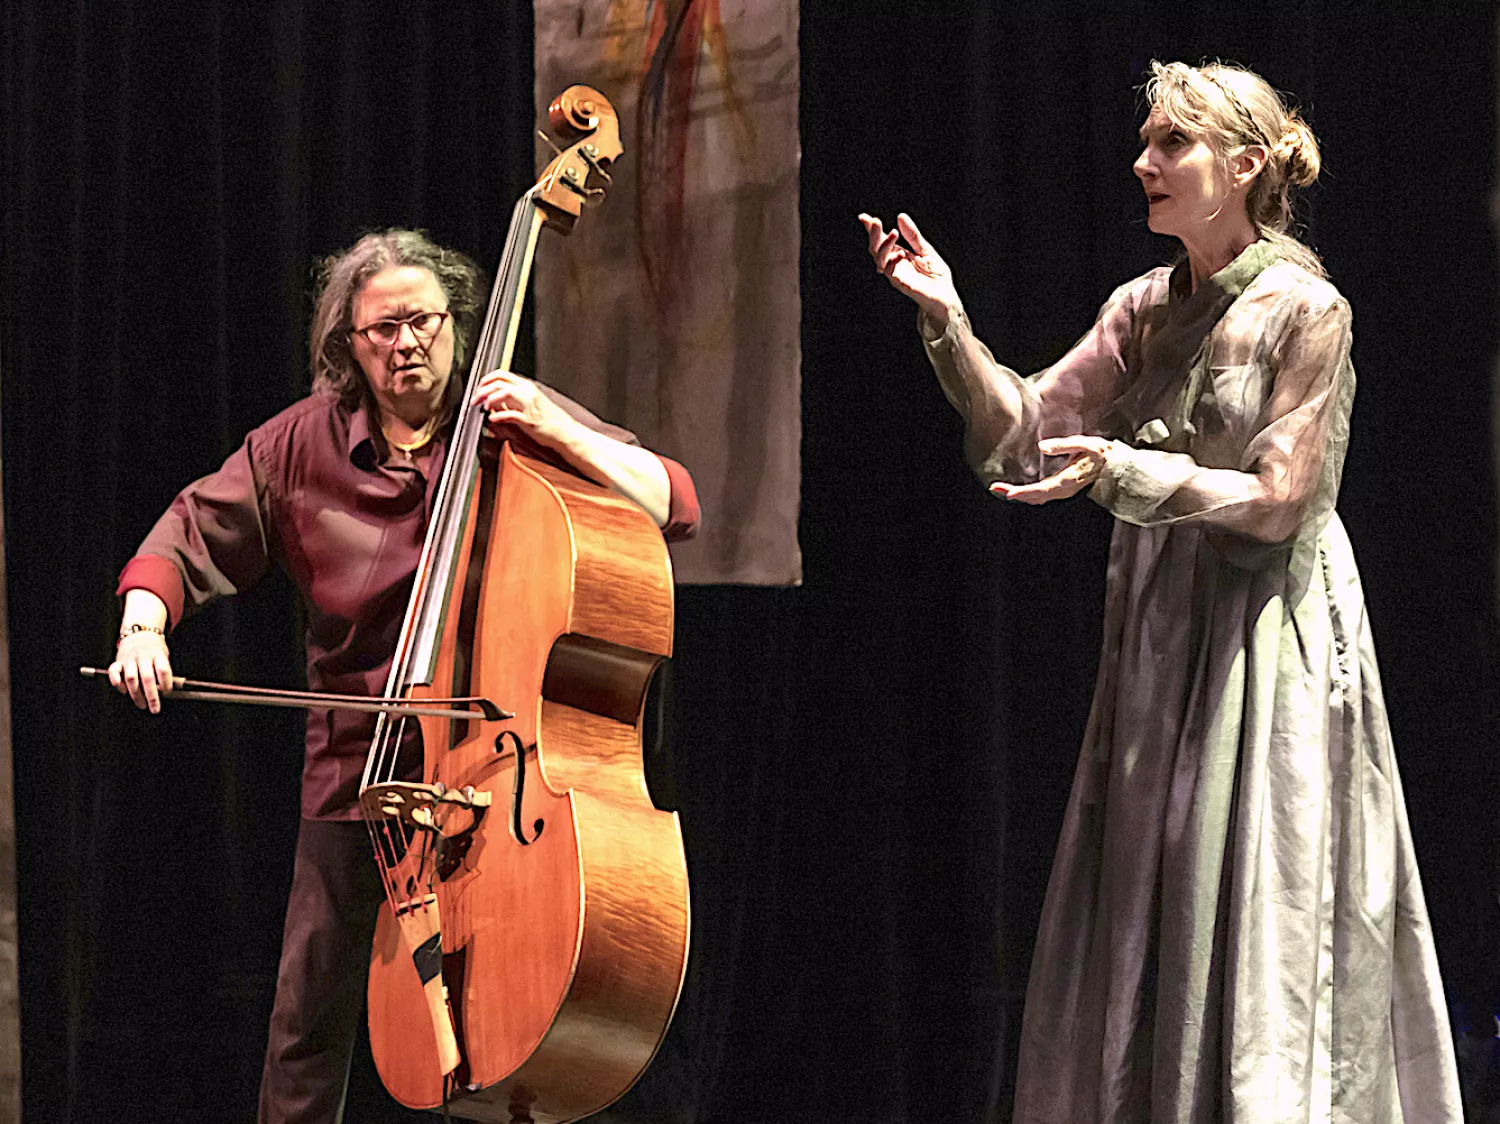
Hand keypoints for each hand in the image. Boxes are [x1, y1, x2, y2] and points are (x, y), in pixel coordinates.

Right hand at [108, 630, 173, 713]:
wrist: (140, 632)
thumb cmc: (154, 649)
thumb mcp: (164, 655)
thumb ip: (165, 671)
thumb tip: (169, 691)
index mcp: (157, 654)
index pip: (163, 669)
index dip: (166, 683)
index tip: (168, 692)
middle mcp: (143, 656)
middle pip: (147, 677)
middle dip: (152, 696)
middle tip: (155, 708)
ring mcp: (129, 659)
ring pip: (131, 678)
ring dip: (136, 694)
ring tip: (142, 704)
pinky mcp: (118, 661)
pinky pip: (114, 672)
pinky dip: (117, 683)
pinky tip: (124, 691)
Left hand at [472, 370, 575, 450]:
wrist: (565, 431)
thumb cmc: (548, 418)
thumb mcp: (531, 402)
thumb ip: (513, 398)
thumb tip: (494, 399)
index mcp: (526, 386)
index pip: (501, 374)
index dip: (486, 379)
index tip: (478, 388)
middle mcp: (527, 392)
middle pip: (499, 382)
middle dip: (482, 390)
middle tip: (475, 399)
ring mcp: (528, 405)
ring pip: (504, 392)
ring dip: (489, 398)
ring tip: (482, 406)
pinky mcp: (529, 420)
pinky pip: (510, 415)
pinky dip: (498, 416)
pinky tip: (492, 419)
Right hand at [858, 212, 960, 324]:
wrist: (945, 298)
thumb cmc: (936, 276)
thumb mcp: (925, 249)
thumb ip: (913, 235)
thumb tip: (900, 216)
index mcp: (898, 254)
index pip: (881, 241)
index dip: (872, 230)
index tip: (864, 218)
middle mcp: (894, 265)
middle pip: (876, 249)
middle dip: (874, 235)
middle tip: (874, 221)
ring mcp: (897, 275)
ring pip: (881, 260)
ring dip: (884, 246)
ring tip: (892, 232)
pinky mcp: (903, 285)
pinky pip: (892, 274)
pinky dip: (892, 263)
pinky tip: (899, 254)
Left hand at [990, 436, 1111, 504]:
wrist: (1117, 466)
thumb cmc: (1102, 453)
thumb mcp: (1085, 444)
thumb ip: (1063, 445)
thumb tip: (1042, 447)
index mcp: (1067, 479)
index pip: (1041, 489)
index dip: (1023, 492)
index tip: (1007, 492)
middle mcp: (1064, 489)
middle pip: (1035, 496)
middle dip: (1014, 493)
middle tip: (995, 488)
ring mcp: (1064, 491)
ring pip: (1038, 498)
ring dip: (1019, 495)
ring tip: (1001, 489)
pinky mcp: (1063, 489)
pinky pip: (1042, 496)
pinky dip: (1028, 495)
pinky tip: (1018, 491)